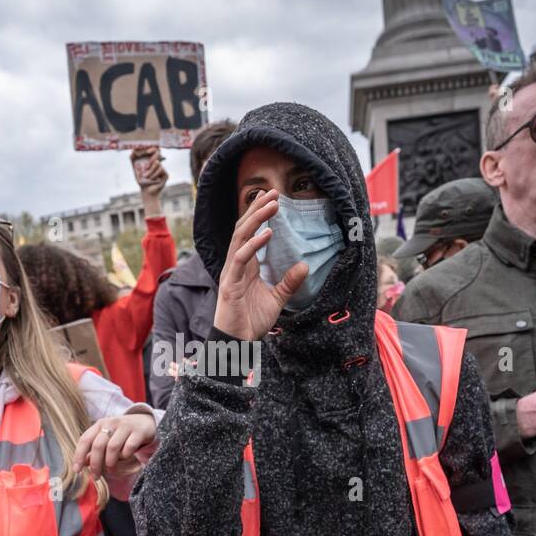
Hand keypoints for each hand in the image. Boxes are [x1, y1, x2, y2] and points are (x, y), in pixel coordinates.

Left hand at [73, 412, 156, 478]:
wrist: (146, 422)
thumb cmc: (122, 434)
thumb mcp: (107, 439)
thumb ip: (95, 450)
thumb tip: (83, 463)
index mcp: (100, 424)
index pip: (85, 439)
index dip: (79, 456)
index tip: (77, 470)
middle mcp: (111, 423)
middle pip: (98, 445)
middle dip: (95, 464)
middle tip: (96, 476)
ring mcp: (125, 426)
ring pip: (113, 447)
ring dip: (110, 462)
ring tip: (111, 470)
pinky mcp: (139, 432)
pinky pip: (129, 447)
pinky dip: (125, 456)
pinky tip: (125, 458)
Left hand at [131, 145, 165, 188]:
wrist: (146, 191)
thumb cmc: (141, 180)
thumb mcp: (135, 169)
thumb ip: (133, 160)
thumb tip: (133, 151)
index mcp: (151, 160)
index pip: (154, 150)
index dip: (152, 148)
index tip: (147, 151)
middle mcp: (158, 163)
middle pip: (158, 153)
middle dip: (150, 160)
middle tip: (145, 167)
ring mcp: (162, 168)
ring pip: (157, 163)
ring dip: (150, 171)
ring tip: (146, 177)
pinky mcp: (166, 174)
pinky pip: (160, 169)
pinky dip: (154, 175)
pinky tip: (151, 179)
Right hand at [213, 189, 305, 340]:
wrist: (238, 343)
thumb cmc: (251, 321)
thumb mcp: (276, 299)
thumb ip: (289, 282)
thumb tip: (305, 266)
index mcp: (245, 265)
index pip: (250, 233)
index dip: (260, 215)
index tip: (274, 199)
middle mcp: (235, 264)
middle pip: (243, 228)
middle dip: (257, 209)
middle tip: (274, 192)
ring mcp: (231, 272)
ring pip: (240, 237)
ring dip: (256, 219)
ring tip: (271, 204)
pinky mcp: (230, 283)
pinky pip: (240, 258)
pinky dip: (253, 245)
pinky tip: (268, 234)